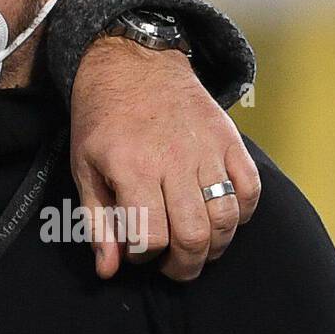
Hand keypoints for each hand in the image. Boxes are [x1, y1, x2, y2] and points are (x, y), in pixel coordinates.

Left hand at [68, 35, 260, 280]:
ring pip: (226, 219)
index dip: (144, 256)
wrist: (132, 63)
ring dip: (215, 246)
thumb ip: (97, 222)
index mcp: (131, 168)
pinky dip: (242, 213)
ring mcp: (206, 149)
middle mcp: (173, 161)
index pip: (150, 236)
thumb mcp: (84, 167)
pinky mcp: (229, 139)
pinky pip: (250, 190)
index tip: (138, 250)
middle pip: (194, 236)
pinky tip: (223, 217)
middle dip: (184, 265)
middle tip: (173, 266)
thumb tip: (109, 271)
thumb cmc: (102, 119)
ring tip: (197, 248)